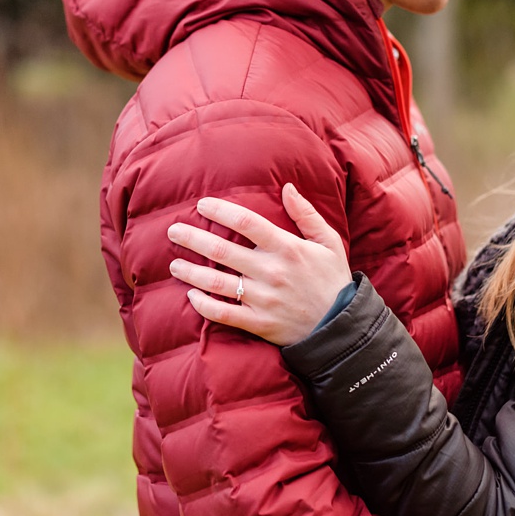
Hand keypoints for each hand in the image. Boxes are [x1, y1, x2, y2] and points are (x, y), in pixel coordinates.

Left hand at [167, 183, 352, 345]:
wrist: (341, 328)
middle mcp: (271, 272)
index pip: (247, 223)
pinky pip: (223, 314)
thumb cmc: (333, 280)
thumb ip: (307, 214)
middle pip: (223, 251)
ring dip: (191, 272)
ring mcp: (263, 300)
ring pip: (217, 283)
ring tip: (174, 263)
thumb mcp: (329, 242)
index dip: (221, 211)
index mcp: (288, 248)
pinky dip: (204, 305)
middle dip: (193, 239)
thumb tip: (288, 187)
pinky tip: (191, 295)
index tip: (201, 204)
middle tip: (173, 231)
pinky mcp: (259, 323)